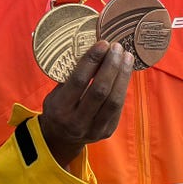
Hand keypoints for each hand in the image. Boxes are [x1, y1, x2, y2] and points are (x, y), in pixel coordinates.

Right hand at [39, 40, 133, 166]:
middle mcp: (76, 122)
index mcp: (60, 109)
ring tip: (126, 57)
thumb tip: (92, 51)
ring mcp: (94, 129)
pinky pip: (118, 107)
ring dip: (122, 75)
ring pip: (114, 100)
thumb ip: (70, 77)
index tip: (102, 43)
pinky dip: (123, 86)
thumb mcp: (55, 94)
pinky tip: (125, 72)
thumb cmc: (58, 109)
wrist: (60, 139)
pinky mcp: (107, 131)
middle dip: (111, 66)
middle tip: (117, 47)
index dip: (92, 61)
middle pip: (100, 90)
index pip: (78, 81)